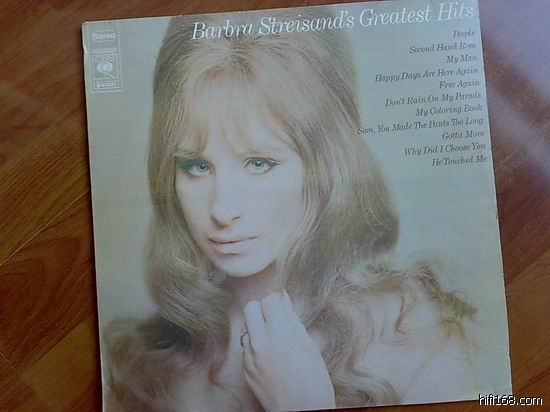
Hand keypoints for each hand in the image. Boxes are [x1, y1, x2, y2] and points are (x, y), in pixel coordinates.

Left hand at [241, 291, 335, 411]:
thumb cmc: (313, 380)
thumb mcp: (309, 344)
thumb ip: (292, 319)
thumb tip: (284, 298)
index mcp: (279, 330)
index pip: (269, 299)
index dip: (278, 301)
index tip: (284, 306)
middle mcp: (259, 340)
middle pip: (250, 307)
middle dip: (263, 309)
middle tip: (277, 319)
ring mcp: (249, 355)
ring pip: (246, 326)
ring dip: (258, 327)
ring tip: (275, 339)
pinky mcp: (245, 368)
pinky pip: (246, 347)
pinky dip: (256, 345)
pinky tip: (271, 357)